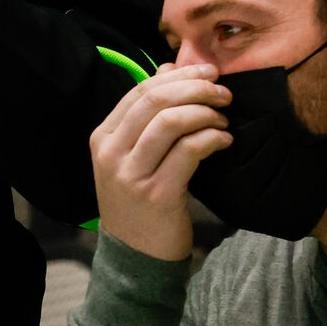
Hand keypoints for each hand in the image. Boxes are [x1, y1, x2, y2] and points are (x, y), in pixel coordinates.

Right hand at [89, 65, 232, 261]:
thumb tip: (169, 69)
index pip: (139, 92)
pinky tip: (224, 140)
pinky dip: (211, 138)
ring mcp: (131, 174)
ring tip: (224, 118)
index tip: (207, 71)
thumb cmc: (138, 202)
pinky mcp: (157, 193)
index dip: (177, 76)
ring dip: (205, 113)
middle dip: (195, 88)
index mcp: (102, 137)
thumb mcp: (133, 157)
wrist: (135, 256)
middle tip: (223, 92)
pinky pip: (189, 151)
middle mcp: (111, 152)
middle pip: (154, 101)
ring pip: (171, 122)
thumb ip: (148, 117)